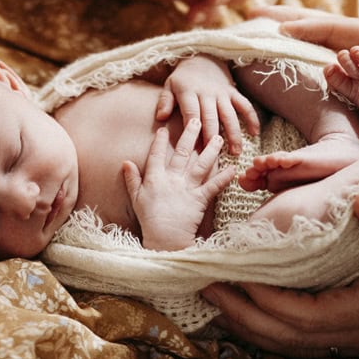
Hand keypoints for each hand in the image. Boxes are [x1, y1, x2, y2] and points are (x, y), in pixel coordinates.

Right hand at [123, 119, 235, 250]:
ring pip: (200, 165)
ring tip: (218, 137)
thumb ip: (132, 179)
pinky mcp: (199, 200)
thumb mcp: (136, 198)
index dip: (160, 141)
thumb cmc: (149, 220)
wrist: (164, 240)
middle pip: (182, 153)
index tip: (164, 128)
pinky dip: (223, 177)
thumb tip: (126, 162)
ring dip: (210, 150)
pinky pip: (213, 186)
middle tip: (196, 119)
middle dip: (190, 135)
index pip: (157, 155)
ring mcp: (187, 189)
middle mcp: (172, 180)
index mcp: (155, 179)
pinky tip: (232, 168)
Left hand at [155, 55, 259, 154]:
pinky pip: (245, 105)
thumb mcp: (169, 85)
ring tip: (236, 152)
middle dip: (213, 137)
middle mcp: (207, 93)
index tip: (194, 148)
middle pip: (211, 117)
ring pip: (229, 115)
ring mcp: (222, 93)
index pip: (191, 113)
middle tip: (214, 156)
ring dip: (234, 133)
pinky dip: (252, 118)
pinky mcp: (233, 92)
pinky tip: (255, 134)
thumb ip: (164, 101)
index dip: (193, 130)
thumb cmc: (182, 79)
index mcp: (189, 92)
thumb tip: (160, 117)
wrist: (202, 59)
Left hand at [204, 193, 358, 357]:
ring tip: (221, 293)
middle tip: (202, 284)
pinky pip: (316, 337)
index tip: (223, 276)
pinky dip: (282, 323)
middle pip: (290, 338)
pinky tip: (265, 303)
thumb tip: (358, 199)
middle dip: (243, 315)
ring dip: (257, 322)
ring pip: (299, 344)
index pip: (303, 315)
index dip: (258, 300)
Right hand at [254, 7, 358, 206]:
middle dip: (299, 21)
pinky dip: (311, 70)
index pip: (358, 33)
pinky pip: (342, 80)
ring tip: (262, 36)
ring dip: (300, 42)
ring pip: (337, 53)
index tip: (281, 27)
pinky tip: (293, 76)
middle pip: (340, 34)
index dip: (319, 27)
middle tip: (255, 13)